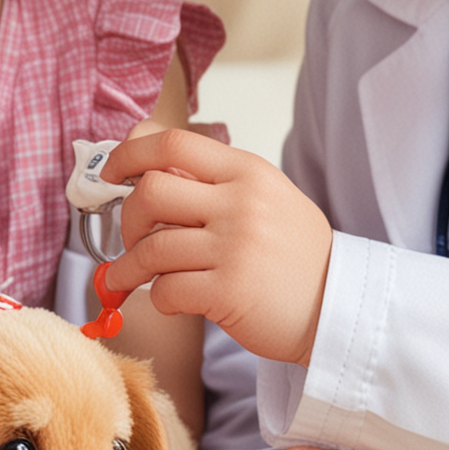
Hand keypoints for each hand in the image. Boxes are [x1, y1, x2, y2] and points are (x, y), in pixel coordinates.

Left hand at [100, 129, 332, 364]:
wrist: (337, 305)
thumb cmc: (294, 253)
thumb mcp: (265, 196)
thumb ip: (214, 179)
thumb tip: (145, 166)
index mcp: (247, 171)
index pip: (172, 143)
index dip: (129, 154)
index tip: (111, 172)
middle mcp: (240, 203)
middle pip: (150, 192)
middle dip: (126, 218)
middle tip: (132, 238)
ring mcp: (235, 248)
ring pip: (151, 248)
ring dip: (126, 268)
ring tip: (123, 278)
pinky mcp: (229, 292)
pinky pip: (166, 290)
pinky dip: (156, 297)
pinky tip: (169, 298)